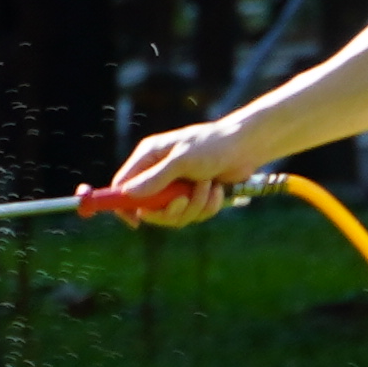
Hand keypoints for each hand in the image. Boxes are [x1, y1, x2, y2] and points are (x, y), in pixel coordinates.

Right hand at [93, 116, 264, 224]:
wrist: (245, 147)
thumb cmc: (212, 145)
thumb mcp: (183, 160)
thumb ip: (156, 178)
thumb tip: (129, 194)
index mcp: (148, 157)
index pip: (122, 185)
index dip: (123, 205)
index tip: (135, 221)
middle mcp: (158, 173)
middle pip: (148, 208)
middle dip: (169, 209)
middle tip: (183, 201)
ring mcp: (176, 187)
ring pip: (173, 215)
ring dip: (194, 205)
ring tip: (208, 185)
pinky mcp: (193, 197)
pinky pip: (193, 216)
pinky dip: (207, 206)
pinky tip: (218, 189)